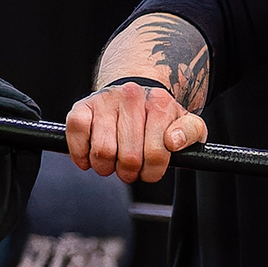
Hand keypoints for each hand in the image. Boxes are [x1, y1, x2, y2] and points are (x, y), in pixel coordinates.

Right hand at [66, 81, 206, 182]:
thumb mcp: (187, 123)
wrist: (135, 94)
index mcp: (160, 103)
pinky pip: (76, 131)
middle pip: (129, 157)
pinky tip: (89, 158)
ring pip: (102, 151)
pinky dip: (80, 153)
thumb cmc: (160, 117)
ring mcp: (106, 100)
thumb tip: (173, 141)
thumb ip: (191, 132)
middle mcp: (132, 97)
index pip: (156, 154)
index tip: (149, 171)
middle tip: (130, 169)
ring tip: (112, 162)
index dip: (152, 173)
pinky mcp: (83, 105)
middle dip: (129, 173)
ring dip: (106, 167)